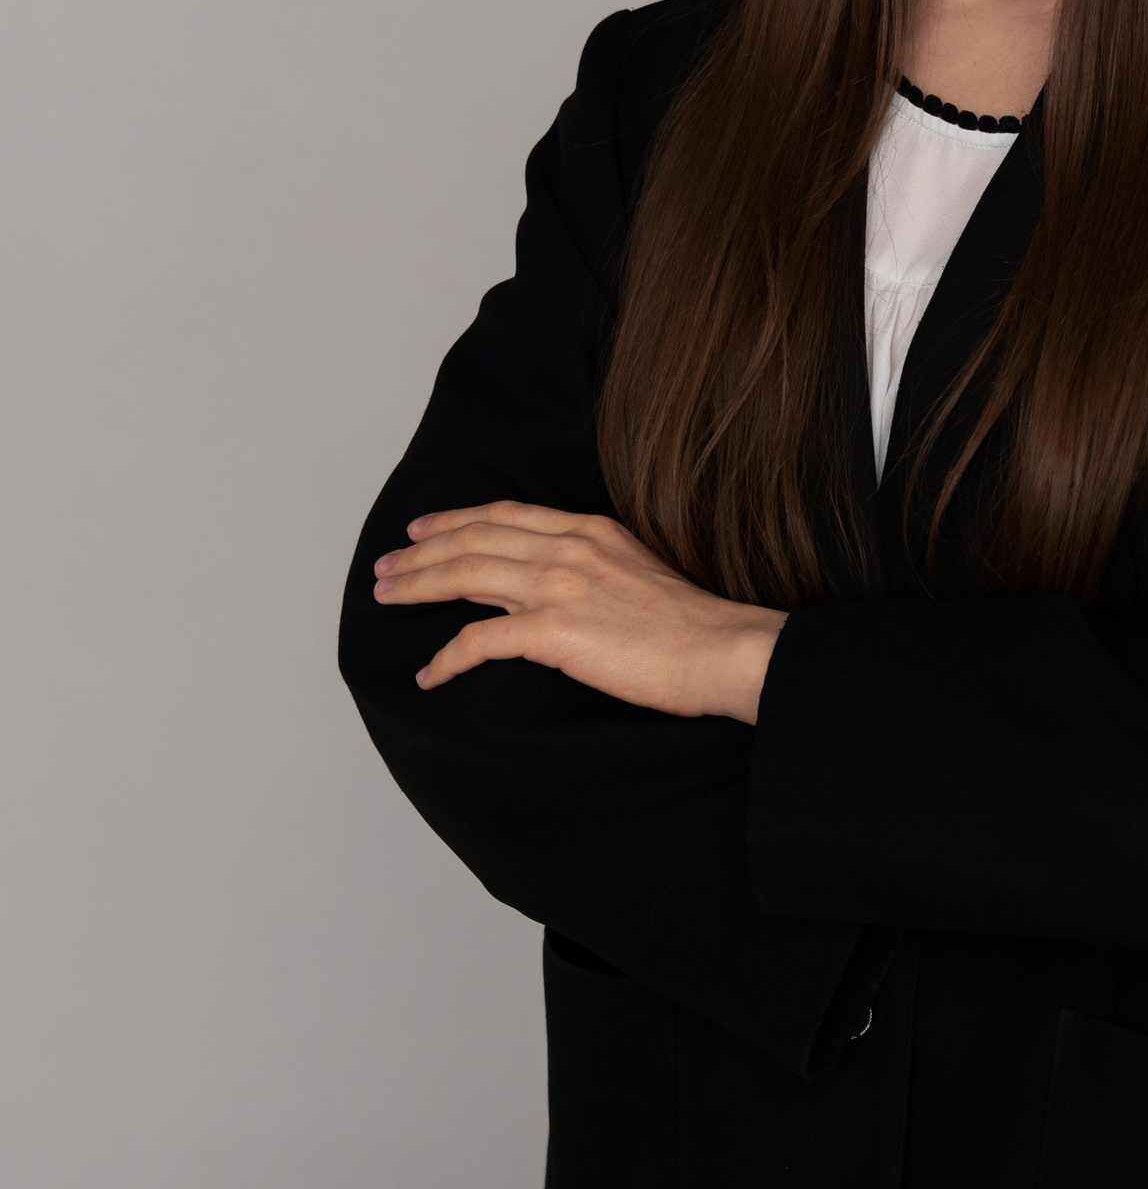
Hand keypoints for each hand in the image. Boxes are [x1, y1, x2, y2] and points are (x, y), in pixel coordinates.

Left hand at [372, 502, 786, 723]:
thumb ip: (595, 567)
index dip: (455, 519)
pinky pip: (479, 641)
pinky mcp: (555, 632)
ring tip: (386, 598)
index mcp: (588, 530)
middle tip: (385, 567)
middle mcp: (567, 548)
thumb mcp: (638, 571)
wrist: (722, 650)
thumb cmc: (692, 626)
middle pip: (472, 540)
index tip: (422, 529)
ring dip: (416, 587)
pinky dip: (447, 658)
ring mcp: (559, 587)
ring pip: (464, 576)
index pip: (505, 516)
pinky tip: (430, 673)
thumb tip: (562, 588)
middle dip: (419, 553)